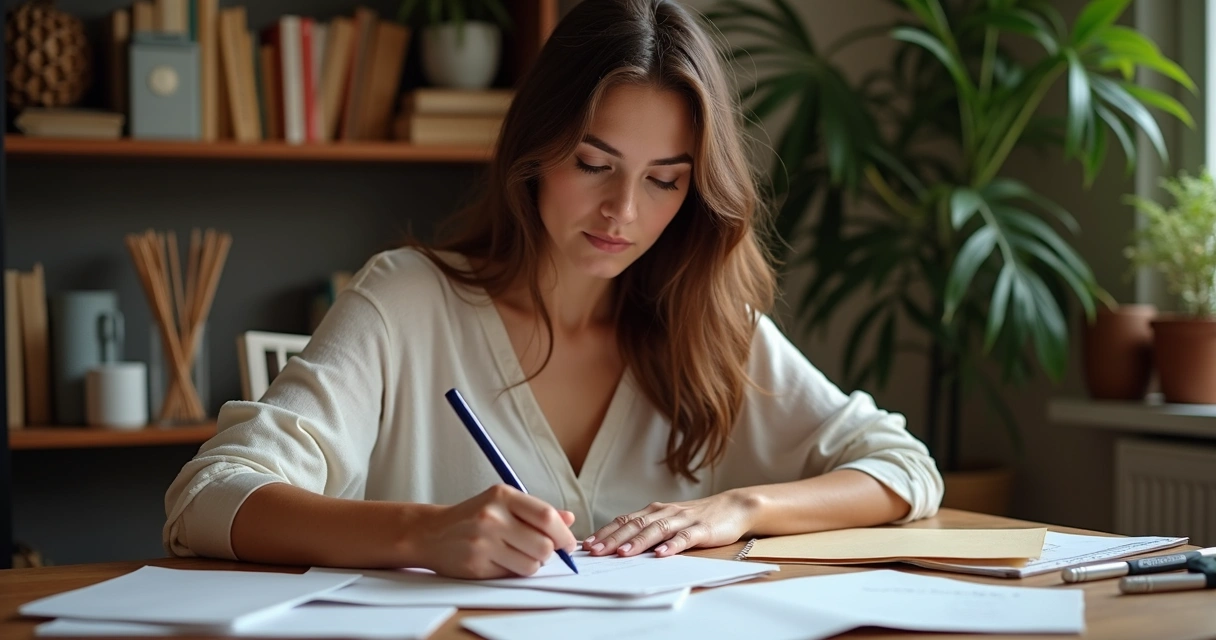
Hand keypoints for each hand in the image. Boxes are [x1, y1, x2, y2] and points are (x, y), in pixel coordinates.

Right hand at [415, 484, 577, 578]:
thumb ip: (536, 511)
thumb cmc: (473, 517)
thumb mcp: (503, 503)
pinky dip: (513, 571)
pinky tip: (500, 560)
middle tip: (541, 551)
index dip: (564, 534)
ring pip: (532, 564)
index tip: (568, 543)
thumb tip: (569, 519)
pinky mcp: (476, 564)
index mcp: (502, 495)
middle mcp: (492, 517)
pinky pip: (512, 575)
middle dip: (549, 553)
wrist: (431, 533)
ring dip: (532, 564)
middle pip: (544, 545)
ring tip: (519, 554)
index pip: (546, 517)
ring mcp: (483, 542)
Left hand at [584, 490, 755, 557]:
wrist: (732, 507)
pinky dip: (672, 545)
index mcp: (654, 511)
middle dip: (613, 538)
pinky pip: (684, 537)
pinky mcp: (701, 529)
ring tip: (622, 553)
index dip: (605, 532)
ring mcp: (683, 520)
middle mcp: (665, 512)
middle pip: (635, 525)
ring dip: (638, 542)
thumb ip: (647, 531)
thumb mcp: (668, 522)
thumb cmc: (696, 518)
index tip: (587, 545)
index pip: (624, 520)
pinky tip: (661, 554)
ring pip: (656, 530)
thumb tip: (618, 547)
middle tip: (595, 551)